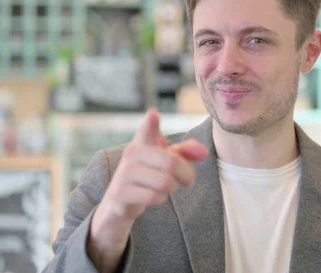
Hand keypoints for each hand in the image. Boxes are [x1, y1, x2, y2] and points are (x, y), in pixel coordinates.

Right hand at [87, 109, 207, 271]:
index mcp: (143, 142)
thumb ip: (185, 153)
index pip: (147, 129)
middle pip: (171, 162)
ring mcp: (123, 173)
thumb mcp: (166, 163)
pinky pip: (153, 196)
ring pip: (165, 182)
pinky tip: (153, 197)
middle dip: (186, 175)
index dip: (151, 122)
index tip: (154, 115)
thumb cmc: (146, 179)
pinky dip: (159, 199)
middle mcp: (131, 153)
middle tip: (187, 181)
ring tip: (165, 189)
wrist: (117, 206)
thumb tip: (203, 152)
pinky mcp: (119, 193)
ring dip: (171, 189)